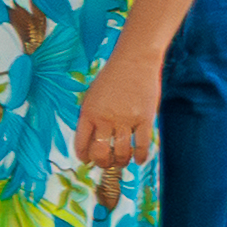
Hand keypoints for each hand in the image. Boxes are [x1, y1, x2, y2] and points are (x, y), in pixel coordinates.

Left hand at [73, 58, 156, 176]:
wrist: (134, 61)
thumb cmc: (112, 78)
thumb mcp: (92, 95)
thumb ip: (91, 116)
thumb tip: (91, 140)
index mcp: (88, 113)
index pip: (81, 143)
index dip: (83, 156)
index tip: (87, 160)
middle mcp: (105, 118)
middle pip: (100, 152)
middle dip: (102, 163)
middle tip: (106, 164)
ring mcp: (126, 120)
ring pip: (121, 152)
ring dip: (120, 162)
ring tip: (121, 162)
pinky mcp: (145, 119)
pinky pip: (141, 145)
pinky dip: (140, 156)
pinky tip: (138, 160)